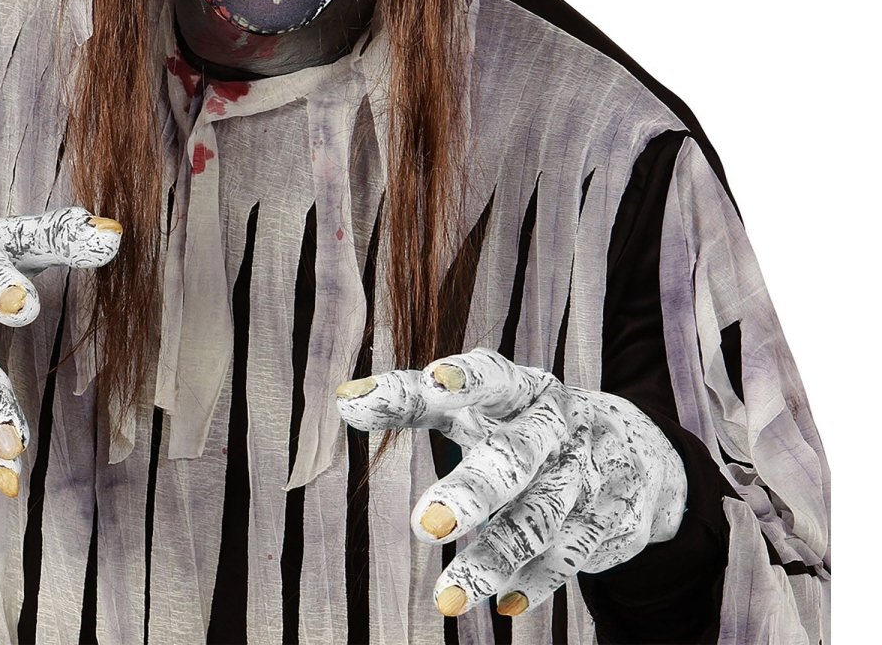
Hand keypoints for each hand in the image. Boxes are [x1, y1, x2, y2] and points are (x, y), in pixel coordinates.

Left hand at [335, 347, 685, 619]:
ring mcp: (589, 473)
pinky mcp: (610, 518)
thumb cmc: (523, 420)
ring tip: (447, 598)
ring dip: (495, 558)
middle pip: (516, 456)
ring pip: (541, 516)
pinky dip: (539, 580)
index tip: (433, 384)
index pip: (490, 376)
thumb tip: (343, 400)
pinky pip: (573, 553)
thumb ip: (415, 401)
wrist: (636, 450)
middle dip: (474, 492)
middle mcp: (558, 424)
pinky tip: (505, 604)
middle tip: (424, 526)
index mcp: (522, 385)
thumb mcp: (479, 403)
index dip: (463, 379)